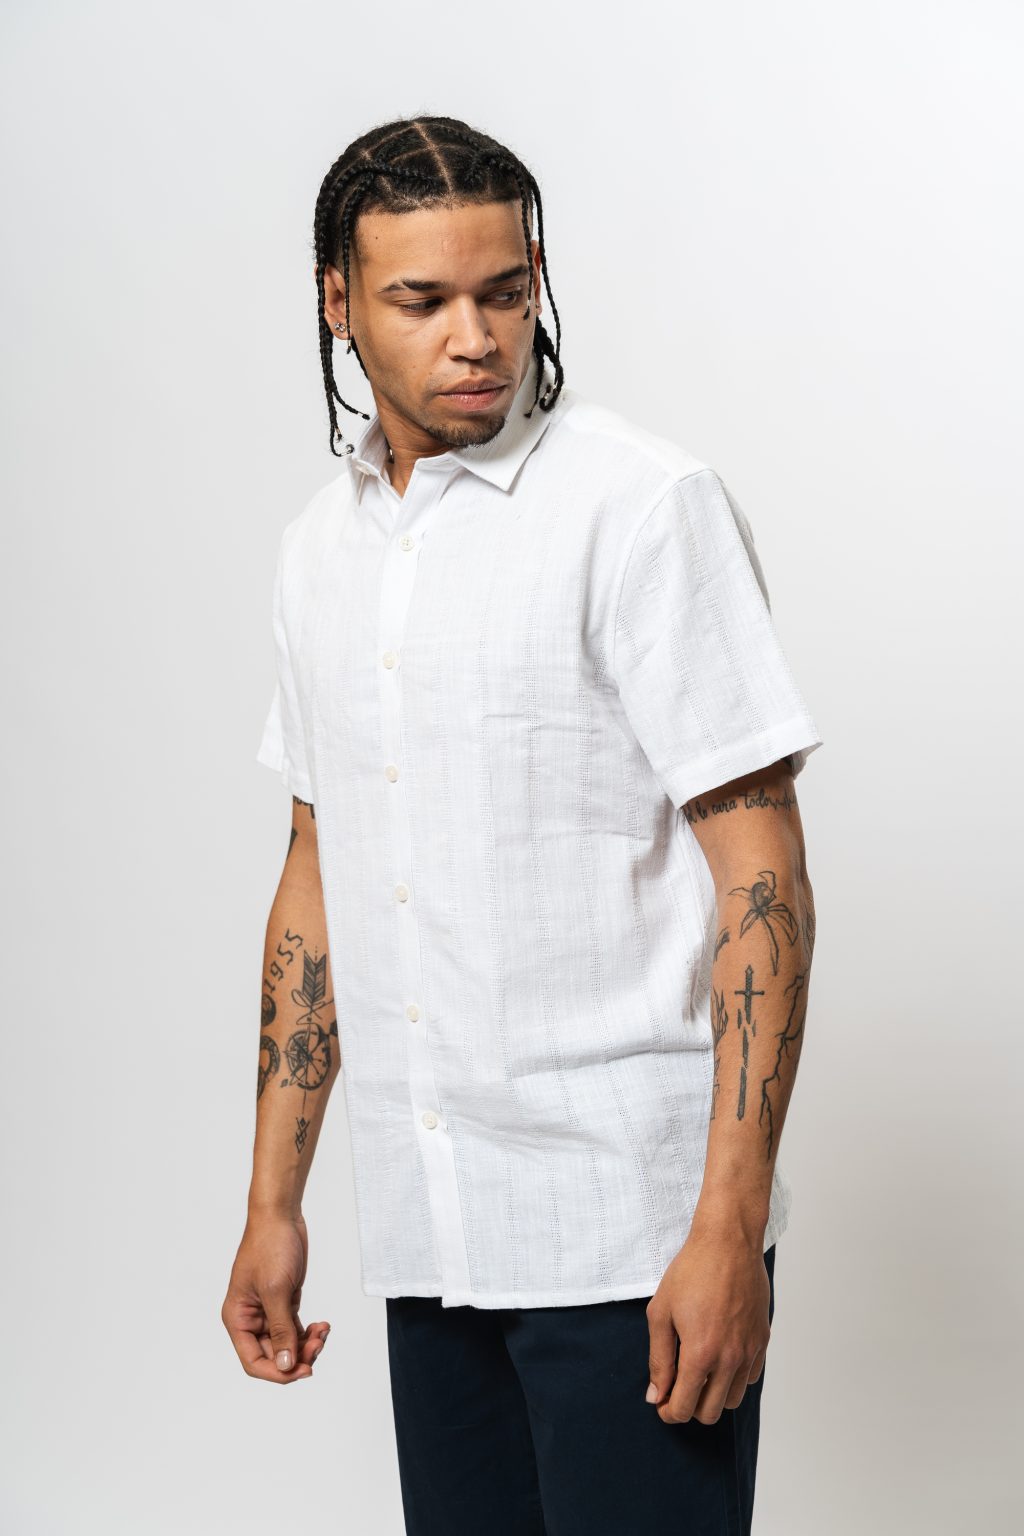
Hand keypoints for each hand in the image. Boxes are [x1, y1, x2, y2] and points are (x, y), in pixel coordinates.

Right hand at [222, 1210, 330, 1383]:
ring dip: (306, 1345)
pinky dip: (309, 1332)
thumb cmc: (269, 1246)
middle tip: (319, 1344)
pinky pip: (295, 1329)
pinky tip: (323, 1326)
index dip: (277, 1372)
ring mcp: (268, 1311)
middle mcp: (250, 1318)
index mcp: (238, 1318)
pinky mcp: (284, 1301)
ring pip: (287, 1344)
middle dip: (297, 1356)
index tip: (301, 1370)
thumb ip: (280, 1330)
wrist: (280, 1216)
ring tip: (323, 1331)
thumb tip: (285, 1365)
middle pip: (273, 1355)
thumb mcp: (276, 1290)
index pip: (253, 1361)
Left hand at [645, 1217, 770, 1424]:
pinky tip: (719, 1357)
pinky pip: (750, 1378)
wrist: (728, 1243)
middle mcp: (729, 1359)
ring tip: (697, 1371)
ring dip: (712, 1395)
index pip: (684, 1408)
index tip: (660, 1401)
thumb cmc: (690, 1272)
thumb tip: (655, 1395)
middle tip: (675, 1387)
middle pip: (709, 1413)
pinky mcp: (762, 1340)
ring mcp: (750, 1351)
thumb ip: (659, 1359)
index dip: (667, 1411)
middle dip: (688, 1407)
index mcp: (700, 1354)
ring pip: (732, 1400)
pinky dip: (733, 1379)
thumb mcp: (661, 1313)